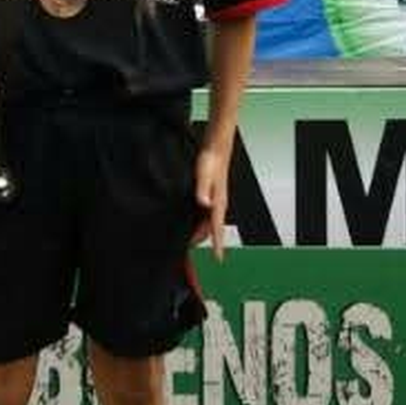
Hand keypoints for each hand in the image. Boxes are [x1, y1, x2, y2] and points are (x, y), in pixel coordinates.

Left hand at [192, 143, 229, 260]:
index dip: (219, 244)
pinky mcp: (211, 193)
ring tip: (187, 237)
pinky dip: (198, 220)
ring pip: (208, 221)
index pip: (218, 227)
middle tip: (188, 247)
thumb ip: (203, 190)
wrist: (216, 145)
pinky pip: (205, 212)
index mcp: (218, 201)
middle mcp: (218, 202)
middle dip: (202, 239)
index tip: (219, 258)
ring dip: (200, 230)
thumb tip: (205, 204)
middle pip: (212, 228)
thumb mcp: (204, 174)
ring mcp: (215, 198)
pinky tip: (189, 219)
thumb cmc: (212, 159)